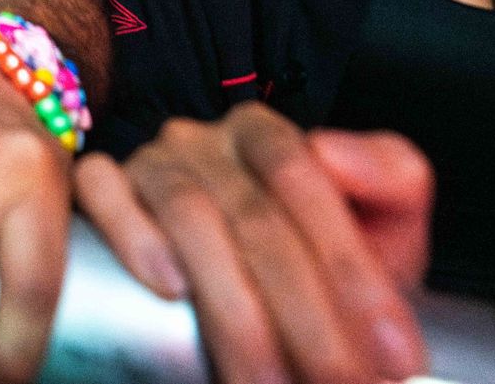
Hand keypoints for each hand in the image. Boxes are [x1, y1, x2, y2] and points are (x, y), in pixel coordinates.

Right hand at [72, 103, 431, 383]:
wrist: (255, 296)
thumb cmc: (313, 264)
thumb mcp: (374, 223)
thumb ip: (392, 179)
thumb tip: (336, 156)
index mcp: (267, 135)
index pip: (307, 180)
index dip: (352, 267)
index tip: (394, 352)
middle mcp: (203, 139)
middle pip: (255, 216)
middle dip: (307, 314)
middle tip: (340, 383)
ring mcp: (148, 163)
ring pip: (188, 216)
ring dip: (235, 310)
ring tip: (268, 382)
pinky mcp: (100, 188)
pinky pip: (103, 194)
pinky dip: (134, 235)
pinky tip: (169, 289)